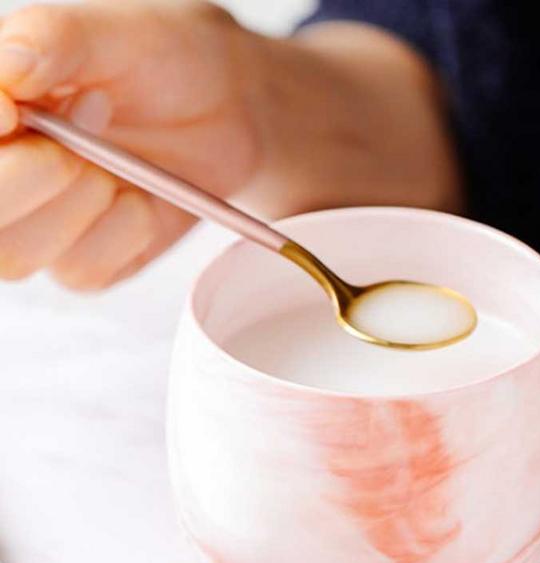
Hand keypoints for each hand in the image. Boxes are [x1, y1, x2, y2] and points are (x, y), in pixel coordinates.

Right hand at [0, 3, 460, 289]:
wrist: (235, 110)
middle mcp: (7, 172)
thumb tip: (4, 77)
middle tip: (93, 119)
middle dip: (32, 175)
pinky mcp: (89, 259)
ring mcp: (43, 222)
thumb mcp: (120, 32)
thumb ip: (54, 43)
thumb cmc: (172, 61)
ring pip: (17, 257)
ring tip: (122, 159)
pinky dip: (120, 236)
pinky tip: (143, 200)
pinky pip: (83, 272)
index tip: (16, 112)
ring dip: (79, 208)